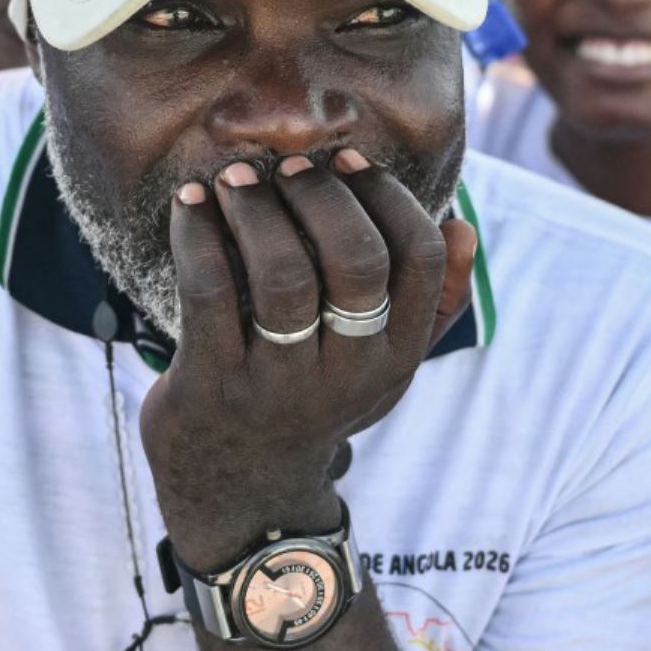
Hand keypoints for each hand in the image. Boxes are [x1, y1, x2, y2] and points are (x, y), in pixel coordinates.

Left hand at [139, 150, 476, 570]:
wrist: (243, 492)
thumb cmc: (316, 401)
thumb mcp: (384, 370)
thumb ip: (431, 305)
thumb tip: (461, 226)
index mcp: (395, 356)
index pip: (419, 258)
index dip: (386, 194)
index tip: (346, 158)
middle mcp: (347, 373)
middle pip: (356, 261)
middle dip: (321, 194)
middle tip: (287, 165)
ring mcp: (279, 383)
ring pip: (282, 274)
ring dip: (255, 208)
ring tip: (234, 178)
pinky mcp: (214, 386)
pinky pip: (209, 291)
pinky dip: (196, 233)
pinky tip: (189, 203)